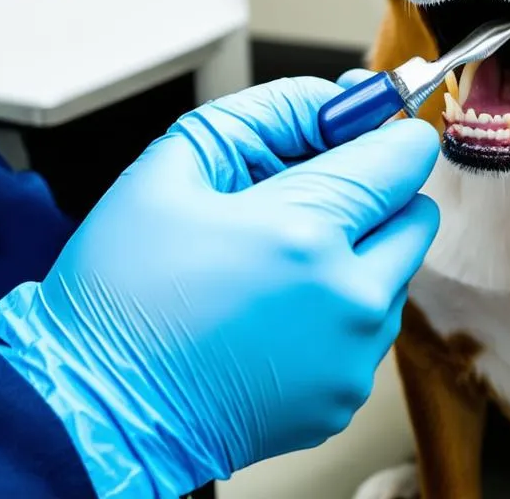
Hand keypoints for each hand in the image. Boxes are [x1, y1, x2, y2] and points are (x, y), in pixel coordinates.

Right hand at [0, 76, 439, 497]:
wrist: (92, 412)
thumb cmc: (120, 294)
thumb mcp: (177, 164)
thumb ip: (270, 111)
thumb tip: (336, 98)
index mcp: (306, 232)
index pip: (406, 157)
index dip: (384, 131)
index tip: (356, 129)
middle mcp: (348, 299)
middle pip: (416, 213)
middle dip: (375, 193)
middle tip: (308, 195)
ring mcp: (352, 356)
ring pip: (398, 271)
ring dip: (361, 250)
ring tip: (280, 259)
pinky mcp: (344, 396)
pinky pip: (372, 326)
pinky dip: (342, 305)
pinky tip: (277, 308)